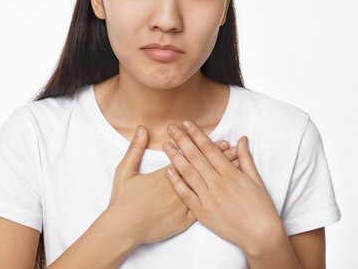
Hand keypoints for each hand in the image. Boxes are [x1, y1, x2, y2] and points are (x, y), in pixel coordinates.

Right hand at [106, 125, 240, 246]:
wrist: (123, 229)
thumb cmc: (123, 201)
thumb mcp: (125, 170)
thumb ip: (135, 148)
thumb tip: (142, 128)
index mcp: (165, 175)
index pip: (191, 158)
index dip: (207, 150)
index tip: (221, 141)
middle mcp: (177, 189)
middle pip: (202, 171)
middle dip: (219, 159)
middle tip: (233, 150)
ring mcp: (182, 206)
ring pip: (206, 189)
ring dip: (220, 178)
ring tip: (234, 168)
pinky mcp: (183, 221)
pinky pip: (202, 209)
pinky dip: (214, 199)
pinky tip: (226, 194)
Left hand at [162, 120, 281, 254]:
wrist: (261, 235)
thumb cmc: (261, 208)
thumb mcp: (256, 180)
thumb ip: (246, 158)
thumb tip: (242, 139)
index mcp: (231, 173)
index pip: (209, 148)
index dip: (196, 134)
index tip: (186, 123)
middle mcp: (218, 183)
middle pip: (196, 157)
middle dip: (182, 140)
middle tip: (171, 127)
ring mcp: (209, 198)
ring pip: (188, 173)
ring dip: (175, 157)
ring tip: (166, 144)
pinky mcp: (203, 213)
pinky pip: (186, 195)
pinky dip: (176, 182)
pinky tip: (168, 171)